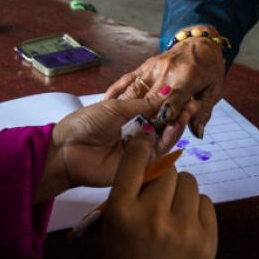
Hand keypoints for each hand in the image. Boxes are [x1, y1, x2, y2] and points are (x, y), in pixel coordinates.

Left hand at [36, 97, 186, 202]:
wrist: (67, 149)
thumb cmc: (85, 124)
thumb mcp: (117, 107)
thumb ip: (144, 104)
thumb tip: (168, 91)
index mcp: (129, 118)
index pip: (155, 111)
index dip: (170, 103)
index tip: (185, 93)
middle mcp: (136, 134)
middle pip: (163, 125)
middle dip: (178, 114)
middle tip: (192, 103)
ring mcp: (138, 151)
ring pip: (163, 139)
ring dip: (176, 126)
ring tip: (186, 112)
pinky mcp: (139, 167)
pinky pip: (157, 155)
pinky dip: (167, 141)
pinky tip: (174, 128)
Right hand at [102, 128, 216, 258]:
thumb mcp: (113, 226)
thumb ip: (128, 193)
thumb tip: (149, 156)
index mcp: (123, 212)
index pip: (135, 161)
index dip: (142, 145)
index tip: (147, 139)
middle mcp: (153, 217)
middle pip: (168, 170)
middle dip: (164, 178)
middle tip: (160, 193)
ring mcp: (183, 229)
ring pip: (189, 182)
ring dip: (181, 191)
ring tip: (174, 209)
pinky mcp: (207, 240)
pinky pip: (206, 203)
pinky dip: (196, 208)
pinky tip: (186, 223)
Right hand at [103, 35, 225, 138]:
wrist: (200, 41)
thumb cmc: (210, 68)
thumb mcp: (215, 90)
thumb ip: (203, 112)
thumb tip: (197, 133)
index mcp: (186, 79)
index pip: (172, 104)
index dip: (164, 121)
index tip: (156, 135)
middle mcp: (166, 73)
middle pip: (149, 102)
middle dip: (143, 121)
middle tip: (135, 138)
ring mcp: (152, 68)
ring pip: (134, 92)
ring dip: (125, 110)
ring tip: (116, 128)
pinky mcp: (144, 66)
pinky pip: (126, 79)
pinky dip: (115, 91)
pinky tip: (106, 103)